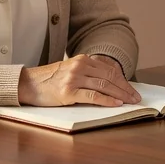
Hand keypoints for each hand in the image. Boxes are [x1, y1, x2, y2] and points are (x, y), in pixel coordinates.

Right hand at [17, 53, 141, 107]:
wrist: (28, 84)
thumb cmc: (50, 80)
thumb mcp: (70, 70)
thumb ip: (88, 72)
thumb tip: (110, 84)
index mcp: (82, 59)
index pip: (109, 69)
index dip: (124, 80)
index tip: (133, 89)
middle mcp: (80, 66)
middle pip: (110, 77)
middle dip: (125, 88)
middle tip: (136, 97)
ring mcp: (74, 78)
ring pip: (104, 85)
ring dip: (120, 94)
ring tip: (130, 102)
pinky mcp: (68, 91)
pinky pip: (92, 96)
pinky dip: (107, 100)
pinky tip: (116, 104)